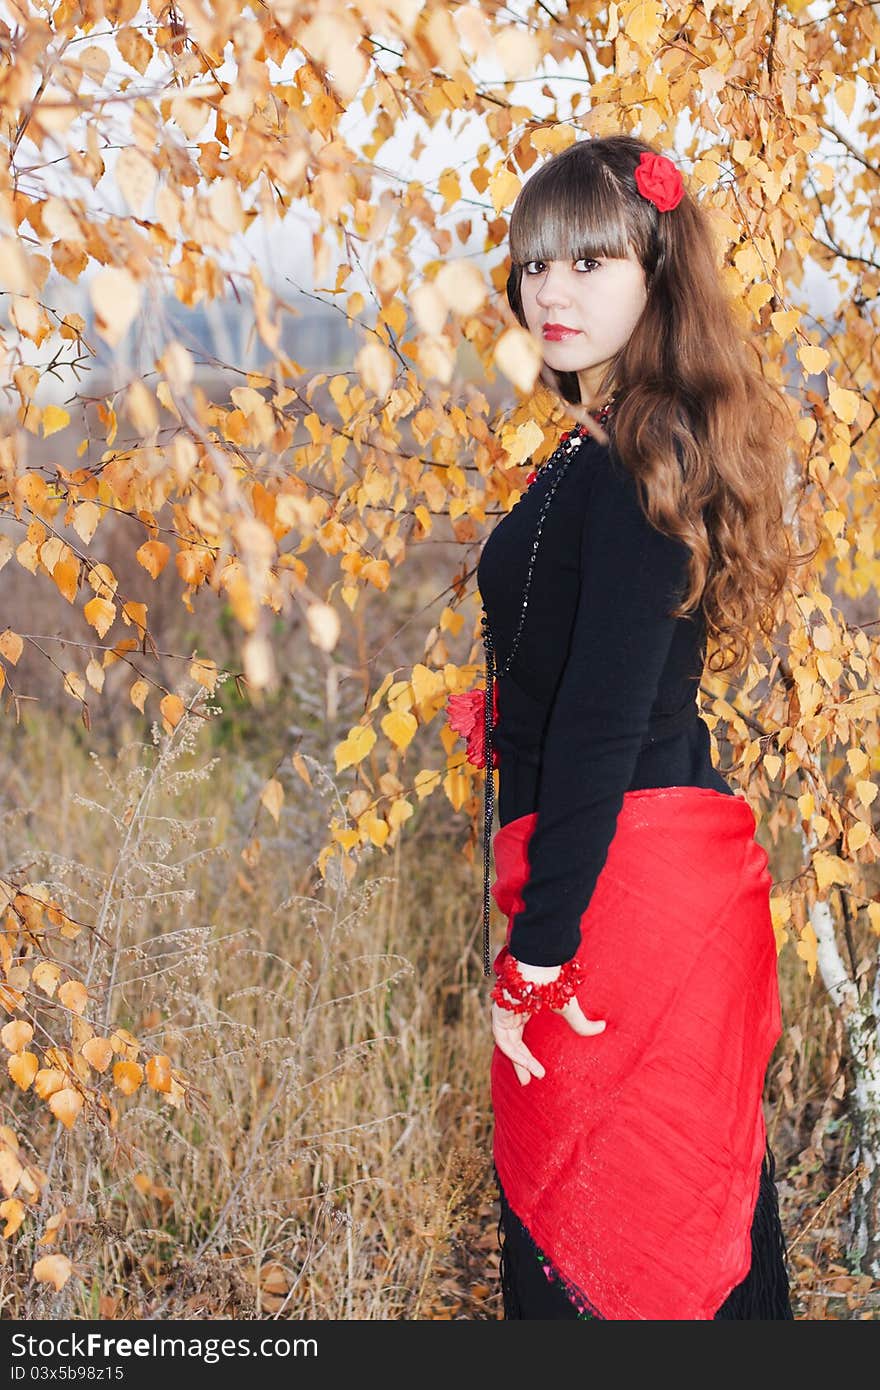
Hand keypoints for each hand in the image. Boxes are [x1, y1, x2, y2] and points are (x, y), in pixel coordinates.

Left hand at [491, 957, 605, 1086]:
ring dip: (519, 1062)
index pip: (519, 1037)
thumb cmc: (553, 980)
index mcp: (523, 1008)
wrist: (540, 965)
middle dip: (520, 1063)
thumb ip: (581, 1022)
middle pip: (511, 1043)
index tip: (537, 1073)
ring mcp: (502, 1012)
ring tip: (531, 1078)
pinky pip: (502, 1039)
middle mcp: (510, 1011)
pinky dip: (514, 1053)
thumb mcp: (569, 1007)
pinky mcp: (498, 1013)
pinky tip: (527, 1064)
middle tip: (528, 1082)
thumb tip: (603, 1027)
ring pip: (506, 1044)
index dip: (526, 1056)